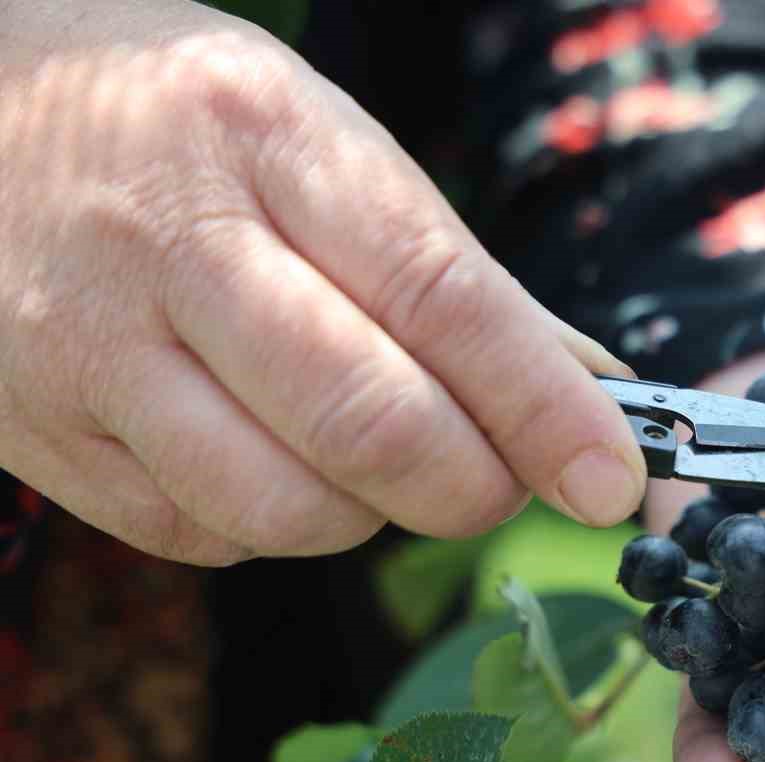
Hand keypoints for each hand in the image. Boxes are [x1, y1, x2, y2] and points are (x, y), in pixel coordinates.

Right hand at [0, 0, 645, 565]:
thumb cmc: (185, 128)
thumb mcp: (322, 141)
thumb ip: (453, 273)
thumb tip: (587, 392)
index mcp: (267, 139)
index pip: (441, 298)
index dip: (542, 407)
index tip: (612, 479)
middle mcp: (169, 243)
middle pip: (369, 423)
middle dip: (475, 485)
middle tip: (506, 481)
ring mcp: (90, 349)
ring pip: (287, 508)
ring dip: (374, 514)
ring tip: (376, 455)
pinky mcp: (43, 435)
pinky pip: (204, 535)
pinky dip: (275, 524)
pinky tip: (274, 457)